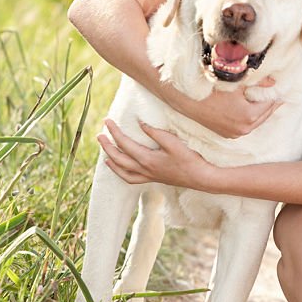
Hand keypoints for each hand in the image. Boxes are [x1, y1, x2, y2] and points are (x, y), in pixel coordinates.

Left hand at [98, 119, 213, 188]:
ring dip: (111, 161)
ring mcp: (148, 176)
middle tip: (99, 135)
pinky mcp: (154, 179)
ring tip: (105, 153)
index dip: (114, 132)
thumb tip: (140, 123)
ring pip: (122, 171)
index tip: (108, 121)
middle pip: (119, 158)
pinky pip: (131, 179)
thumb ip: (155, 132)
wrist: (201, 178)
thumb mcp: (173, 142)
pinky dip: (121, 173)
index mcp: (147, 159)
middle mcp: (144, 170)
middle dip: (107, 146)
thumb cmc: (189, 160)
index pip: (125, 144)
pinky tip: (119, 167)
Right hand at [170, 77, 280, 138]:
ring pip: (256, 120)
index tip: (282, 85)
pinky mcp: (227, 134)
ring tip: (266, 97)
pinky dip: (250, 115)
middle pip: (265, 113)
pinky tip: (251, 105)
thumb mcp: (237, 83)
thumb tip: (274, 82)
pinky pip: (245, 124)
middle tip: (279, 92)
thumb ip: (258, 83)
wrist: (187, 99)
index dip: (275, 92)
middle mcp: (244, 128)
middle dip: (271, 102)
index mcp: (248, 116)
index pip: (270, 102)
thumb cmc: (210, 89)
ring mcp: (235, 133)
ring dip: (261, 109)